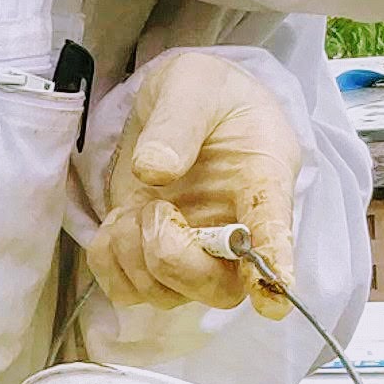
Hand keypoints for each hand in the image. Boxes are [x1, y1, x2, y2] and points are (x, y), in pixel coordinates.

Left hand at [86, 48, 301, 317]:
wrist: (183, 100)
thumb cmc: (205, 91)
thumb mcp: (192, 84)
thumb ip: (178, 122)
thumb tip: (154, 171)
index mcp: (261, 179)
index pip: (274, 230)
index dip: (273, 266)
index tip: (272, 300)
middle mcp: (233, 228)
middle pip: (219, 288)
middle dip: (174, 261)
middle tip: (156, 209)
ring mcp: (194, 250)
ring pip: (167, 296)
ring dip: (135, 257)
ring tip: (137, 206)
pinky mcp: (152, 255)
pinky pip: (126, 289)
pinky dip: (110, 262)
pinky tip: (118, 223)